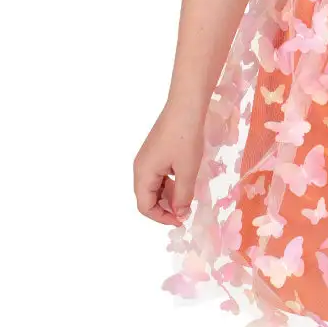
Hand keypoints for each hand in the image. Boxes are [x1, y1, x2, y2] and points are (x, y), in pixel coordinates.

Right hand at [134, 101, 207, 226]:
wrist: (186, 106)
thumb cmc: (185, 138)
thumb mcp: (187, 171)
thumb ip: (183, 196)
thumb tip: (180, 213)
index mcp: (143, 173)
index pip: (145, 207)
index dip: (162, 218)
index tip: (181, 220)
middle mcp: (140, 167)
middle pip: (147, 198)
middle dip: (165, 208)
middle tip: (186, 210)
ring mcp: (147, 159)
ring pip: (153, 187)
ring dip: (168, 196)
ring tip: (187, 196)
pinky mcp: (155, 152)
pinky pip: (158, 175)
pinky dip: (169, 183)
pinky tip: (184, 181)